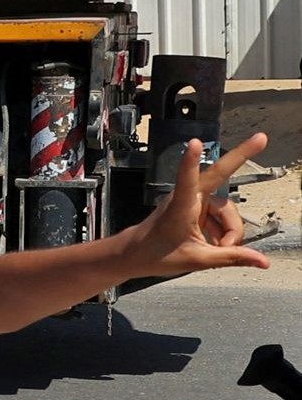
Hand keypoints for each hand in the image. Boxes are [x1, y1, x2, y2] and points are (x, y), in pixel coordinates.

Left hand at [128, 132, 271, 275]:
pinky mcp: (197, 207)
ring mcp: (193, 200)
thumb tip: (264, 262)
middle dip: (242, 156)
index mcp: (181, 206)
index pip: (187, 179)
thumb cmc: (157, 254)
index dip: (191, 162)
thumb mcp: (197, 260)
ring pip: (227, 210)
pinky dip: (224, 232)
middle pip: (220, 175)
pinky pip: (221, 217)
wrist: (135, 255)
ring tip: (219, 249)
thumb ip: (231, 257)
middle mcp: (188, 197)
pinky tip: (215, 245)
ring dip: (230, 230)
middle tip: (262, 137)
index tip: (195, 143)